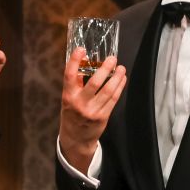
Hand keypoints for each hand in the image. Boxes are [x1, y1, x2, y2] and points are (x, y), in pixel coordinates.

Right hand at [58, 47, 126, 171]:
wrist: (76, 139)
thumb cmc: (72, 115)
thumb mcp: (68, 99)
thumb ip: (75, 84)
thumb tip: (85, 63)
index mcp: (68, 96)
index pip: (70, 76)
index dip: (74, 61)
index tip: (81, 49)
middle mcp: (79, 103)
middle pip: (94, 83)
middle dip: (105, 69)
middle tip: (112, 59)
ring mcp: (92, 111)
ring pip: (108, 91)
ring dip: (117, 77)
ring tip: (121, 68)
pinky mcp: (102, 116)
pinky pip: (113, 99)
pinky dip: (119, 87)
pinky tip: (122, 79)